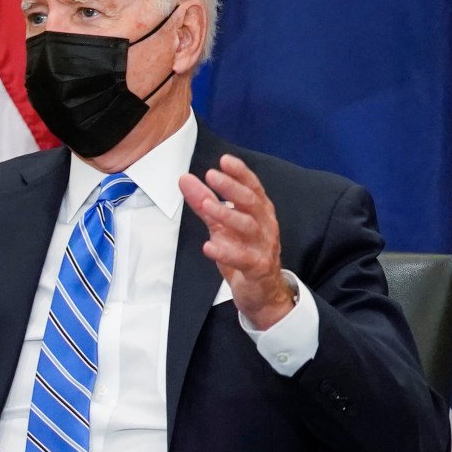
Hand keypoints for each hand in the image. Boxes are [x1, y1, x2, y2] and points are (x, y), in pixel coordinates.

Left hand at [178, 153, 293, 330]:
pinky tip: (208, 246)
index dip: (240, 173)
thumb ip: (204, 203)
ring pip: (248, 226)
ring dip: (227, 214)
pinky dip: (226, 252)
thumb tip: (186, 179)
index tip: (224, 160)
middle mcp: (265, 226)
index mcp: (259, 212)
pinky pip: (243, 258)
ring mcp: (263, 246)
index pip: (253, 187)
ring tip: (207, 205)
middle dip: (232, 187)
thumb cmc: (244, 253)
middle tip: (212, 175)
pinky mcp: (257, 268)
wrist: (262, 292)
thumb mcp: (221, 226)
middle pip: (251, 202)